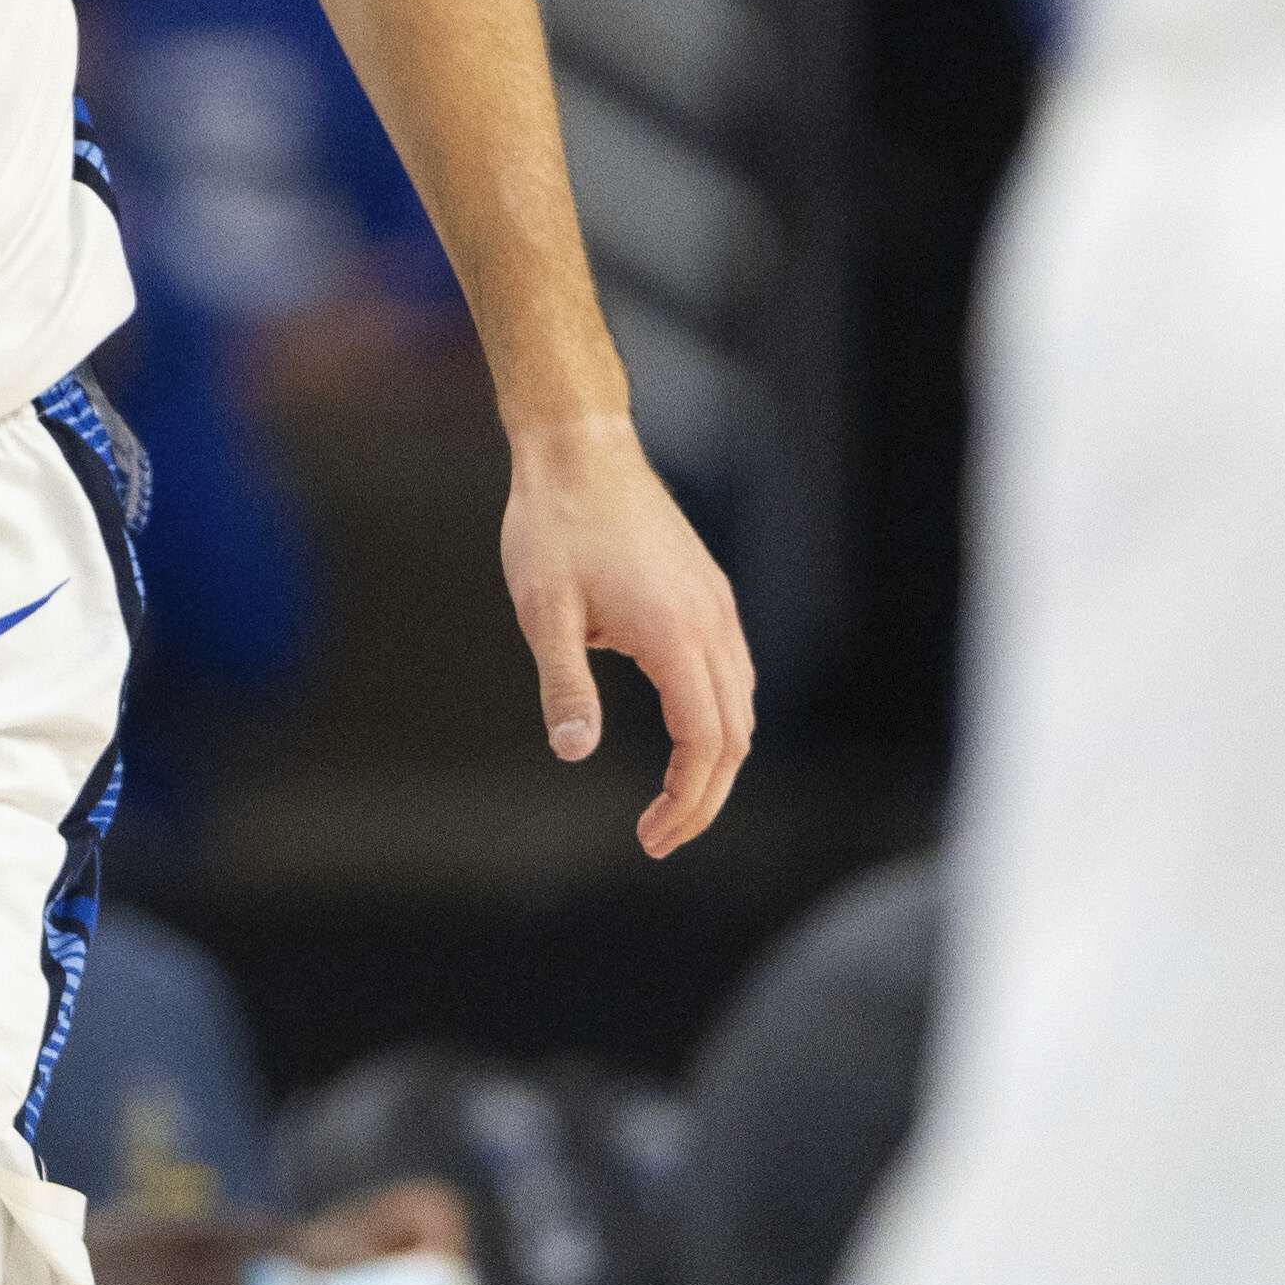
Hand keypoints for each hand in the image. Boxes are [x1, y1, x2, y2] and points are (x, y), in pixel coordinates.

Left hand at [503, 413, 751, 857]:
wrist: (580, 448)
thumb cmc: (553, 524)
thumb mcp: (542, 609)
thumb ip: (564, 684)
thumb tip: (576, 752)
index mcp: (675, 635)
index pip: (704, 744)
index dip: (685, 801)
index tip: (650, 836)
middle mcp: (711, 625)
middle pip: (734, 737)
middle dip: (704, 797)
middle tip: (660, 836)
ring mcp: (717, 607)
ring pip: (741, 706)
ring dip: (716, 760)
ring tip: (673, 799)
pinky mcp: (710, 593)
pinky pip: (733, 673)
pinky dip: (719, 718)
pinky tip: (686, 733)